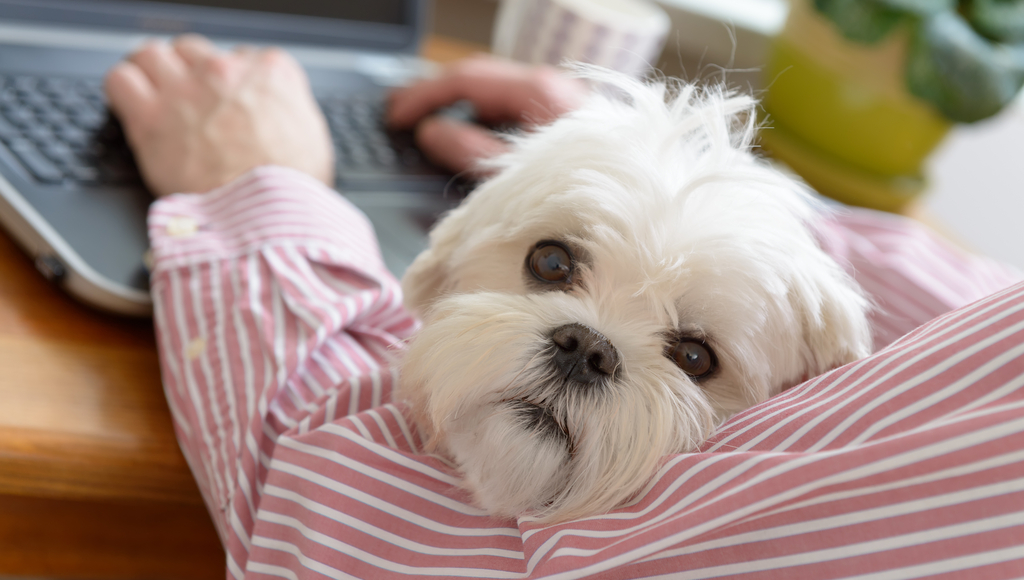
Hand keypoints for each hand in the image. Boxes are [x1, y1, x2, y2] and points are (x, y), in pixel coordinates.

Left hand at [105, 35, 332, 196]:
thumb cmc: (293, 190)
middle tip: (190, 99)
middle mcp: (226, 72)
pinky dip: (124, 88)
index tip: (229, 101)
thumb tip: (282, 116)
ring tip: (154, 93)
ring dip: (153, 72)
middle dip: (191, 74)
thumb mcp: (313, 140)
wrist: (267, 220)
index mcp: (272, 73)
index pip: (244, 56)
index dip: (233, 82)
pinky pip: (121, 80)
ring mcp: (186, 90)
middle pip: (194, 52)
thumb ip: (290, 112)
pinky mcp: (150, 115)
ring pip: (153, 55)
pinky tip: (131, 104)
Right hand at [387, 55, 586, 175]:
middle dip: (438, 97)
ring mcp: (559, 103)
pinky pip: (515, 111)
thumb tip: (433, 132)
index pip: (467, 79)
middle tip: (402, 117)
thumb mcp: (518, 173)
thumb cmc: (588, 189)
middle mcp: (551, 89)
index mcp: (538, 92)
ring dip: (461, 108)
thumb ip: (472, 150)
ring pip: (497, 95)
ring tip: (428, 129)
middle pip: (480, 80)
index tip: (396, 116)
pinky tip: (471, 139)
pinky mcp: (564, 123)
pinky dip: (486, 120)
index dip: (425, 96)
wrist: (641, 203)